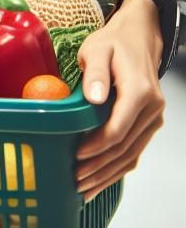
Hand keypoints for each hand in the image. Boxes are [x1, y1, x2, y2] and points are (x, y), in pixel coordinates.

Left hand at [75, 0, 165, 200]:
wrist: (138, 38)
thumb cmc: (113, 43)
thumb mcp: (98, 50)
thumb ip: (96, 74)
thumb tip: (95, 98)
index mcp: (140, 93)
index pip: (118, 129)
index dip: (97, 146)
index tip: (76, 156)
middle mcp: (152, 110)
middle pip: (125, 148)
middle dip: (98, 168)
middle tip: (74, 181)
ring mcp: (153, 119)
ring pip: (131, 155)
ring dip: (107, 174)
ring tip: (84, 188)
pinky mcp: (148, 124)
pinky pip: (134, 151)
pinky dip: (117, 168)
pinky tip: (100, 179)